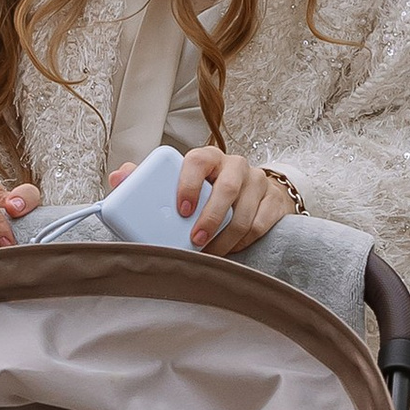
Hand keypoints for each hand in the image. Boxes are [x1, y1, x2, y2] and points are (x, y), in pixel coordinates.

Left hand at [173, 146, 296, 256]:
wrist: (251, 191)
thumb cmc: (212, 190)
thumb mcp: (191, 184)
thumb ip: (165, 187)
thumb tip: (135, 187)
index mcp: (210, 157)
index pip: (198, 161)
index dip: (189, 185)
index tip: (182, 210)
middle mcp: (235, 165)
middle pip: (227, 189)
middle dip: (210, 219)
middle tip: (196, 240)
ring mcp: (257, 181)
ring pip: (244, 214)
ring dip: (225, 239)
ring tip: (210, 252)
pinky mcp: (273, 200)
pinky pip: (258, 226)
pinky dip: (242, 242)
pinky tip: (229, 248)